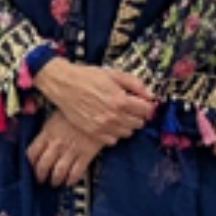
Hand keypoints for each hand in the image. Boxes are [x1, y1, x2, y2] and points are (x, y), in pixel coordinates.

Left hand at [27, 111, 103, 186]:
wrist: (98, 107)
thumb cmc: (78, 108)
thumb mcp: (57, 114)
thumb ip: (48, 128)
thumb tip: (43, 135)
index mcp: (48, 132)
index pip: (32, 152)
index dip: (30, 162)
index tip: (31, 165)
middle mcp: (57, 143)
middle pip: (43, 166)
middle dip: (40, 175)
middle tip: (41, 179)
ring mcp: (71, 150)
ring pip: (58, 172)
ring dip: (55, 180)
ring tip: (55, 182)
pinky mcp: (86, 154)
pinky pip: (76, 172)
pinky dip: (72, 179)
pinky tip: (70, 181)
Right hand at [33, 58, 153, 144]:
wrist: (64, 85)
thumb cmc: (88, 77)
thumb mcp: (114, 74)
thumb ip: (135, 84)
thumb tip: (150, 95)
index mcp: (122, 100)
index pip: (146, 110)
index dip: (146, 105)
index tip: (142, 103)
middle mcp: (114, 116)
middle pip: (139, 123)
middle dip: (138, 115)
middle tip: (130, 108)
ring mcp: (103, 126)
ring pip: (127, 133)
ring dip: (127, 125)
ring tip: (119, 115)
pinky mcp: (93, 132)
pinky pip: (113, 140)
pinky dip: (114, 133)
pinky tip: (110, 123)